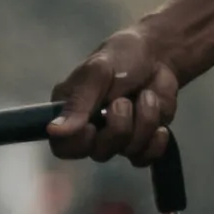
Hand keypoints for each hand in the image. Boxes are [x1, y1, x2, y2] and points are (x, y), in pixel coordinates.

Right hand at [52, 25, 180, 159]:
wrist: (158, 56)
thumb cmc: (120, 57)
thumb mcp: (96, 73)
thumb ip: (77, 103)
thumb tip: (52, 131)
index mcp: (70, 112)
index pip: (64, 147)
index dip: (79, 143)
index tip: (93, 126)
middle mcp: (91, 130)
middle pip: (99, 152)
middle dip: (119, 127)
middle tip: (124, 101)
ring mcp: (118, 137)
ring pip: (128, 151)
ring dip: (144, 122)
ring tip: (146, 96)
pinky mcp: (142, 140)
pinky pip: (147, 157)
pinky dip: (157, 143)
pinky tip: (161, 126)